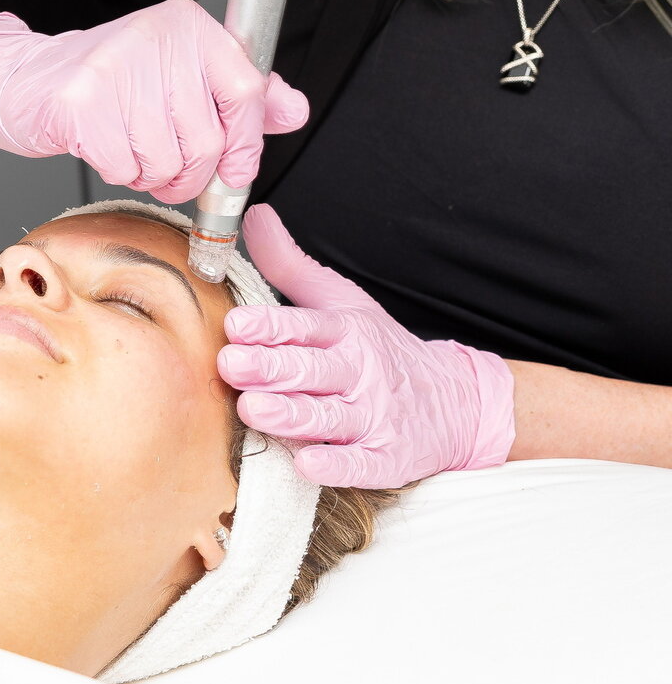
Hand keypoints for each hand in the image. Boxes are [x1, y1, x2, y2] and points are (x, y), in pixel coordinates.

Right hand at [0, 0, 308, 202]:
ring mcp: (118, 68)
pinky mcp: (84, 104)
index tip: (234, 171)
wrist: (27, 84)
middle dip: (190, 174)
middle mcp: (157, 38)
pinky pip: (127, 169)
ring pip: (169, 161)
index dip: (245, 145)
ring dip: (152, 176)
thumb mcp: (180, 79)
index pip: (246, 92)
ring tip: (132, 151)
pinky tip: (106, 149)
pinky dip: (120, 175)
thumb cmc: (108, 87)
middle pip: (208, 141)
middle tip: (167, 168)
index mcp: (189, 26)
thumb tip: (294, 110)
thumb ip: (238, 95)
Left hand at [217, 205, 516, 488]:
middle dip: (270, 367)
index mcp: (344, 331)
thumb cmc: (377, 348)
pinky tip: (307, 464)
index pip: (303, 326)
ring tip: (253, 409)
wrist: (452, 400)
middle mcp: (358, 372)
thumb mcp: (340, 301)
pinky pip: (359, 465)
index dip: (269, 327)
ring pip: (326, 417)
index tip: (235, 325)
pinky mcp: (385, 458)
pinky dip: (335, 466)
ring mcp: (372, 417)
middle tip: (232, 364)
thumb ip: (289, 266)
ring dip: (290, 414)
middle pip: (310, 370)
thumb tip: (253, 216)